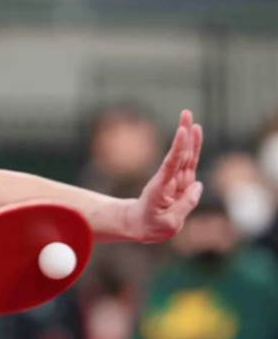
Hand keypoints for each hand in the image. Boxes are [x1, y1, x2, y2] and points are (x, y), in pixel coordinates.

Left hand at [128, 110, 203, 241]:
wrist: (138, 225)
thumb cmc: (150, 225)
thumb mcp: (168, 222)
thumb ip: (185, 205)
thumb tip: (198, 186)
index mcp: (160, 188)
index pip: (171, 165)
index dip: (178, 149)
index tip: (182, 131)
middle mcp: (168, 180)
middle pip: (179, 155)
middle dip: (183, 134)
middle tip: (185, 113)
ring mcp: (175, 180)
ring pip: (185, 156)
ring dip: (189, 137)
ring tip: (190, 118)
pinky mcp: (182, 182)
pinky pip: (190, 164)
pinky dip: (193, 148)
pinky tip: (195, 133)